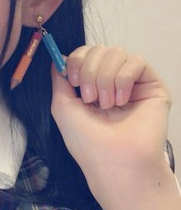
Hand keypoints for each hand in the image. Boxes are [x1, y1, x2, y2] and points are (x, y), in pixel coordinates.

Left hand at [51, 45, 170, 188]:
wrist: (114, 160)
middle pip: (99, 49)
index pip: (84, 54)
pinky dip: (123, 79)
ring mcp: (131, 82)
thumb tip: (58, 57)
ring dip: (105, 78)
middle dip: (89, 71)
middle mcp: (111, 81)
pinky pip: (137, 61)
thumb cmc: (87, 140)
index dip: (76, 59)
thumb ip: (59, 79)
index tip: (72, 80)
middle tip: (90, 99)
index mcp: (90, 86)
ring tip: (107, 104)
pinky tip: (122, 101)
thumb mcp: (62, 107)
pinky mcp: (151, 85)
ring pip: (116, 53)